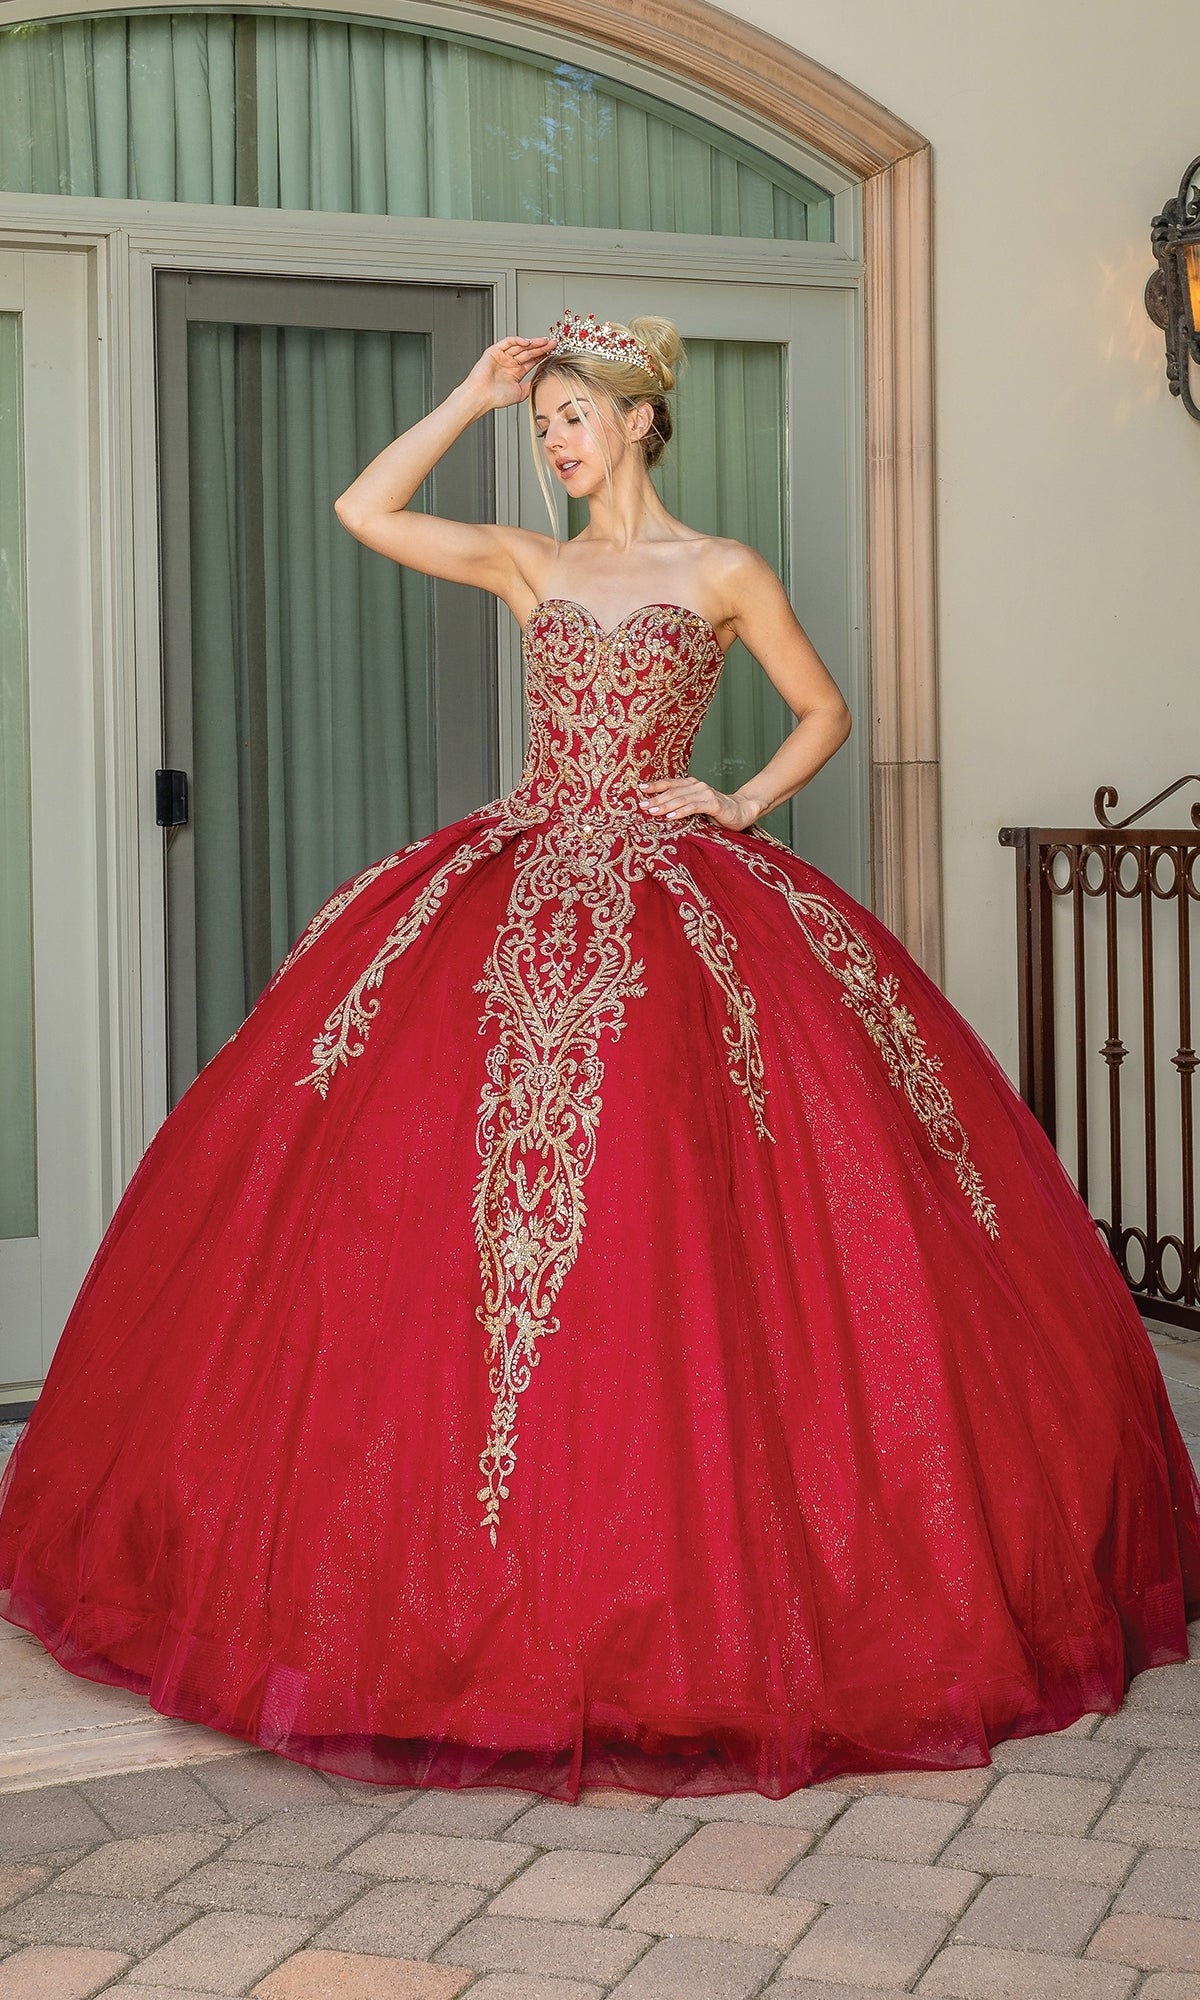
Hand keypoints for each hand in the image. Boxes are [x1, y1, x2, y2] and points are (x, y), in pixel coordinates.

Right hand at [462, 336, 554, 411]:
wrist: (481, 397)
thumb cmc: (496, 398)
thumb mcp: (521, 393)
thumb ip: (531, 384)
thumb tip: (543, 379)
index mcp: (515, 372)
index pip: (532, 360)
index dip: (542, 355)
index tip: (553, 352)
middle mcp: (509, 363)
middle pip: (528, 352)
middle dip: (541, 347)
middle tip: (553, 343)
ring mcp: (502, 356)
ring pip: (519, 346)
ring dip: (532, 343)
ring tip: (544, 341)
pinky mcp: (494, 351)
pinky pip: (507, 342)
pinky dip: (517, 341)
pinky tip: (528, 342)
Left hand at [637, 778, 764, 829]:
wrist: (741, 812)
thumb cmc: (715, 812)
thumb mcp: (695, 807)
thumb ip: (681, 806)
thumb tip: (657, 811)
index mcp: (691, 785)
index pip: (670, 783)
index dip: (655, 785)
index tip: (640, 789)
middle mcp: (698, 786)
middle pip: (672, 791)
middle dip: (656, 798)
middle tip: (642, 805)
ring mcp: (706, 794)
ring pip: (681, 799)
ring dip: (665, 805)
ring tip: (652, 811)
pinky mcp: (714, 804)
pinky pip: (694, 807)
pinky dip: (681, 812)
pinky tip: (670, 816)